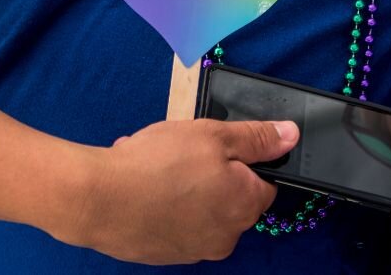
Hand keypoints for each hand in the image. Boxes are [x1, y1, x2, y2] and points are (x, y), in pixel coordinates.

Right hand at [56, 118, 296, 263]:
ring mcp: (194, 250)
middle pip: (231, 198)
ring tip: (156, 166)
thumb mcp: (214, 135)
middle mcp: (225, 237)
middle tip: (183, 153)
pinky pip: (174, 223)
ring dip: (185, 189)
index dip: (244, 160)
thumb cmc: (158, 164)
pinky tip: (144, 186)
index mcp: (245, 206)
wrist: (99, 199)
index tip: (218, 148)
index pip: (264, 183)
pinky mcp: (165, 255)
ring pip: (200, 210)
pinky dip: (164, 205)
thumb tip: (291, 135)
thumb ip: (258, 137)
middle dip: (212, 174)